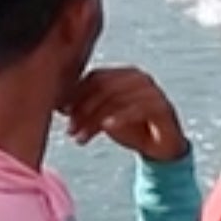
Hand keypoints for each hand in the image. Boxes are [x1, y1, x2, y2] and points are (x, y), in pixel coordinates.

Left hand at [62, 67, 188, 162]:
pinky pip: (137, 109)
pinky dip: (119, 118)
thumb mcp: (105, 116)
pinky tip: (106, 128)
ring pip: (116, 99)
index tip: (61, 112)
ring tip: (81, 138)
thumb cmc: (132, 128)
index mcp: (123, 74)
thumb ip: (87, 107)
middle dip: (82, 109)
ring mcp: (152, 91)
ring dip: (94, 120)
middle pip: (103, 87)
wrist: (162, 146)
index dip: (75, 94)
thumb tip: (59, 106)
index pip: (95, 77)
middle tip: (70, 129)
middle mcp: (138, 78)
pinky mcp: (162, 107)